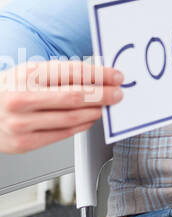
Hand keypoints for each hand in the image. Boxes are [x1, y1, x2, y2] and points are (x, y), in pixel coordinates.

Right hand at [0, 61, 121, 153]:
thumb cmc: (8, 91)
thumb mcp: (29, 72)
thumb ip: (60, 74)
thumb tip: (97, 78)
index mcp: (25, 76)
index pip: (73, 73)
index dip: (100, 75)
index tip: (116, 76)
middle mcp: (21, 99)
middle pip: (75, 97)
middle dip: (103, 95)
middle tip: (117, 94)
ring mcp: (21, 124)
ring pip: (71, 118)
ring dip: (94, 112)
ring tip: (104, 107)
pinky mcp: (23, 143)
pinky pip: (61, 134)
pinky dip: (80, 126)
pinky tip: (87, 119)